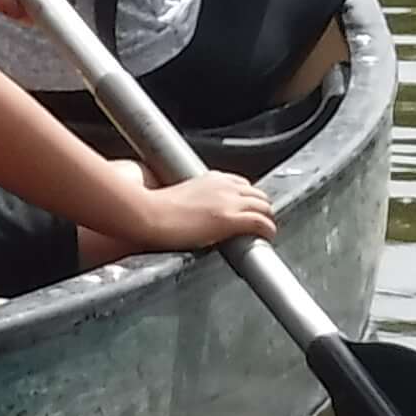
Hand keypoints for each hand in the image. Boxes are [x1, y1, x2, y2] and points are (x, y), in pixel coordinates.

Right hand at [110, 169, 274, 258]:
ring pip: (264, 205)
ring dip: (267, 218)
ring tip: (265, 232)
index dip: (248, 198)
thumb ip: (193, 199)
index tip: (246, 209)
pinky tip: (267, 237)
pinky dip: (268, 229)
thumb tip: (192, 212)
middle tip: (259, 223)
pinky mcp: (229, 219)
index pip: (242, 184)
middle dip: (262, 208)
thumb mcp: (178, 195)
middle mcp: (223, 186)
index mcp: (211, 178)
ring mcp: (228, 201)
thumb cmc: (154, 209)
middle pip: (257, 193)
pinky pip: (261, 222)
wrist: (147, 215)